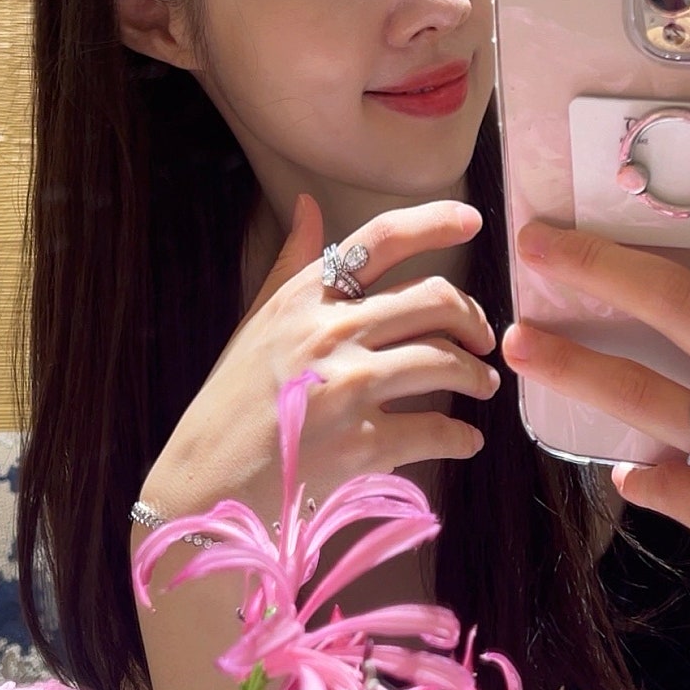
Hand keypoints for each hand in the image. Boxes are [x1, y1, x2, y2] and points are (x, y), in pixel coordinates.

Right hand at [142, 193, 499, 527]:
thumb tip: (311, 205)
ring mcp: (348, 387)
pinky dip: (462, 438)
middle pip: (434, 299)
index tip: (472, 221)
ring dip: (476, 376)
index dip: (435, 222)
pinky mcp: (362, 444)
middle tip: (482, 339)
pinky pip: (437, 430)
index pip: (382, 239)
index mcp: (305, 298)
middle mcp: (329, 332)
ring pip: (445, 361)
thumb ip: (291, 264)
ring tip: (481, 386)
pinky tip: (465, 441)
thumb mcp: (256, 324)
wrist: (206, 483)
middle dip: (473, 318)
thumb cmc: (232, 404)